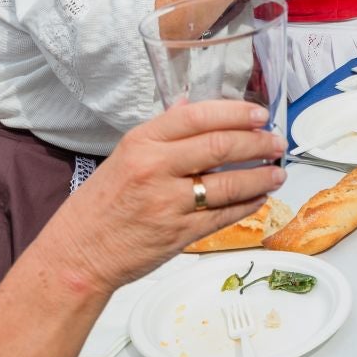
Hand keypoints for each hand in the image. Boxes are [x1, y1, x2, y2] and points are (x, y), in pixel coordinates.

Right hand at [34, 99, 286, 297]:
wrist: (78, 253)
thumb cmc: (99, 205)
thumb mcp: (123, 155)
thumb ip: (161, 132)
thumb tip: (190, 103)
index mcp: (141, 142)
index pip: (198, 116)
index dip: (236, 113)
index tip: (259, 114)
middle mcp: (155, 168)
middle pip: (220, 146)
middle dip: (257, 143)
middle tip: (276, 142)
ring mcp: (169, 203)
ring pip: (229, 184)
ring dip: (261, 176)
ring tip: (277, 172)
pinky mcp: (180, 234)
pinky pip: (224, 216)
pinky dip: (247, 205)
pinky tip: (259, 198)